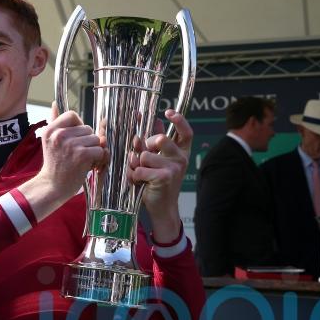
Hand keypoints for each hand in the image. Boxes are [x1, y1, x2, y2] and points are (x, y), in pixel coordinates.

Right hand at [18, 103, 106, 220]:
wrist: (52, 186)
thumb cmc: (54, 164)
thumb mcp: (49, 140)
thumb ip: (54, 121)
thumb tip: (54, 103)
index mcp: (51, 129)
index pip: (73, 115)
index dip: (79, 126)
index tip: (75, 139)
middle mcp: (60, 135)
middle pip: (88, 128)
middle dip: (87, 141)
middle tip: (78, 154)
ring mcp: (71, 145)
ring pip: (96, 139)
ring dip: (93, 151)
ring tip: (82, 160)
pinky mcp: (82, 155)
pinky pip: (100, 150)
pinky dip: (98, 159)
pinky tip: (88, 166)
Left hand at [127, 109, 192, 241]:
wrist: (162, 207)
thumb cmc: (158, 182)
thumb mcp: (159, 161)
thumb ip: (155, 144)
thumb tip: (154, 122)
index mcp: (181, 152)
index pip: (186, 132)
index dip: (179, 120)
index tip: (168, 112)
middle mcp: (181, 159)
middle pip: (160, 139)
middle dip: (146, 145)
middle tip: (143, 157)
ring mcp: (174, 168)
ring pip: (144, 155)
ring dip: (136, 165)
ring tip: (141, 173)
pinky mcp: (164, 177)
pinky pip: (139, 169)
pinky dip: (134, 176)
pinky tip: (140, 182)